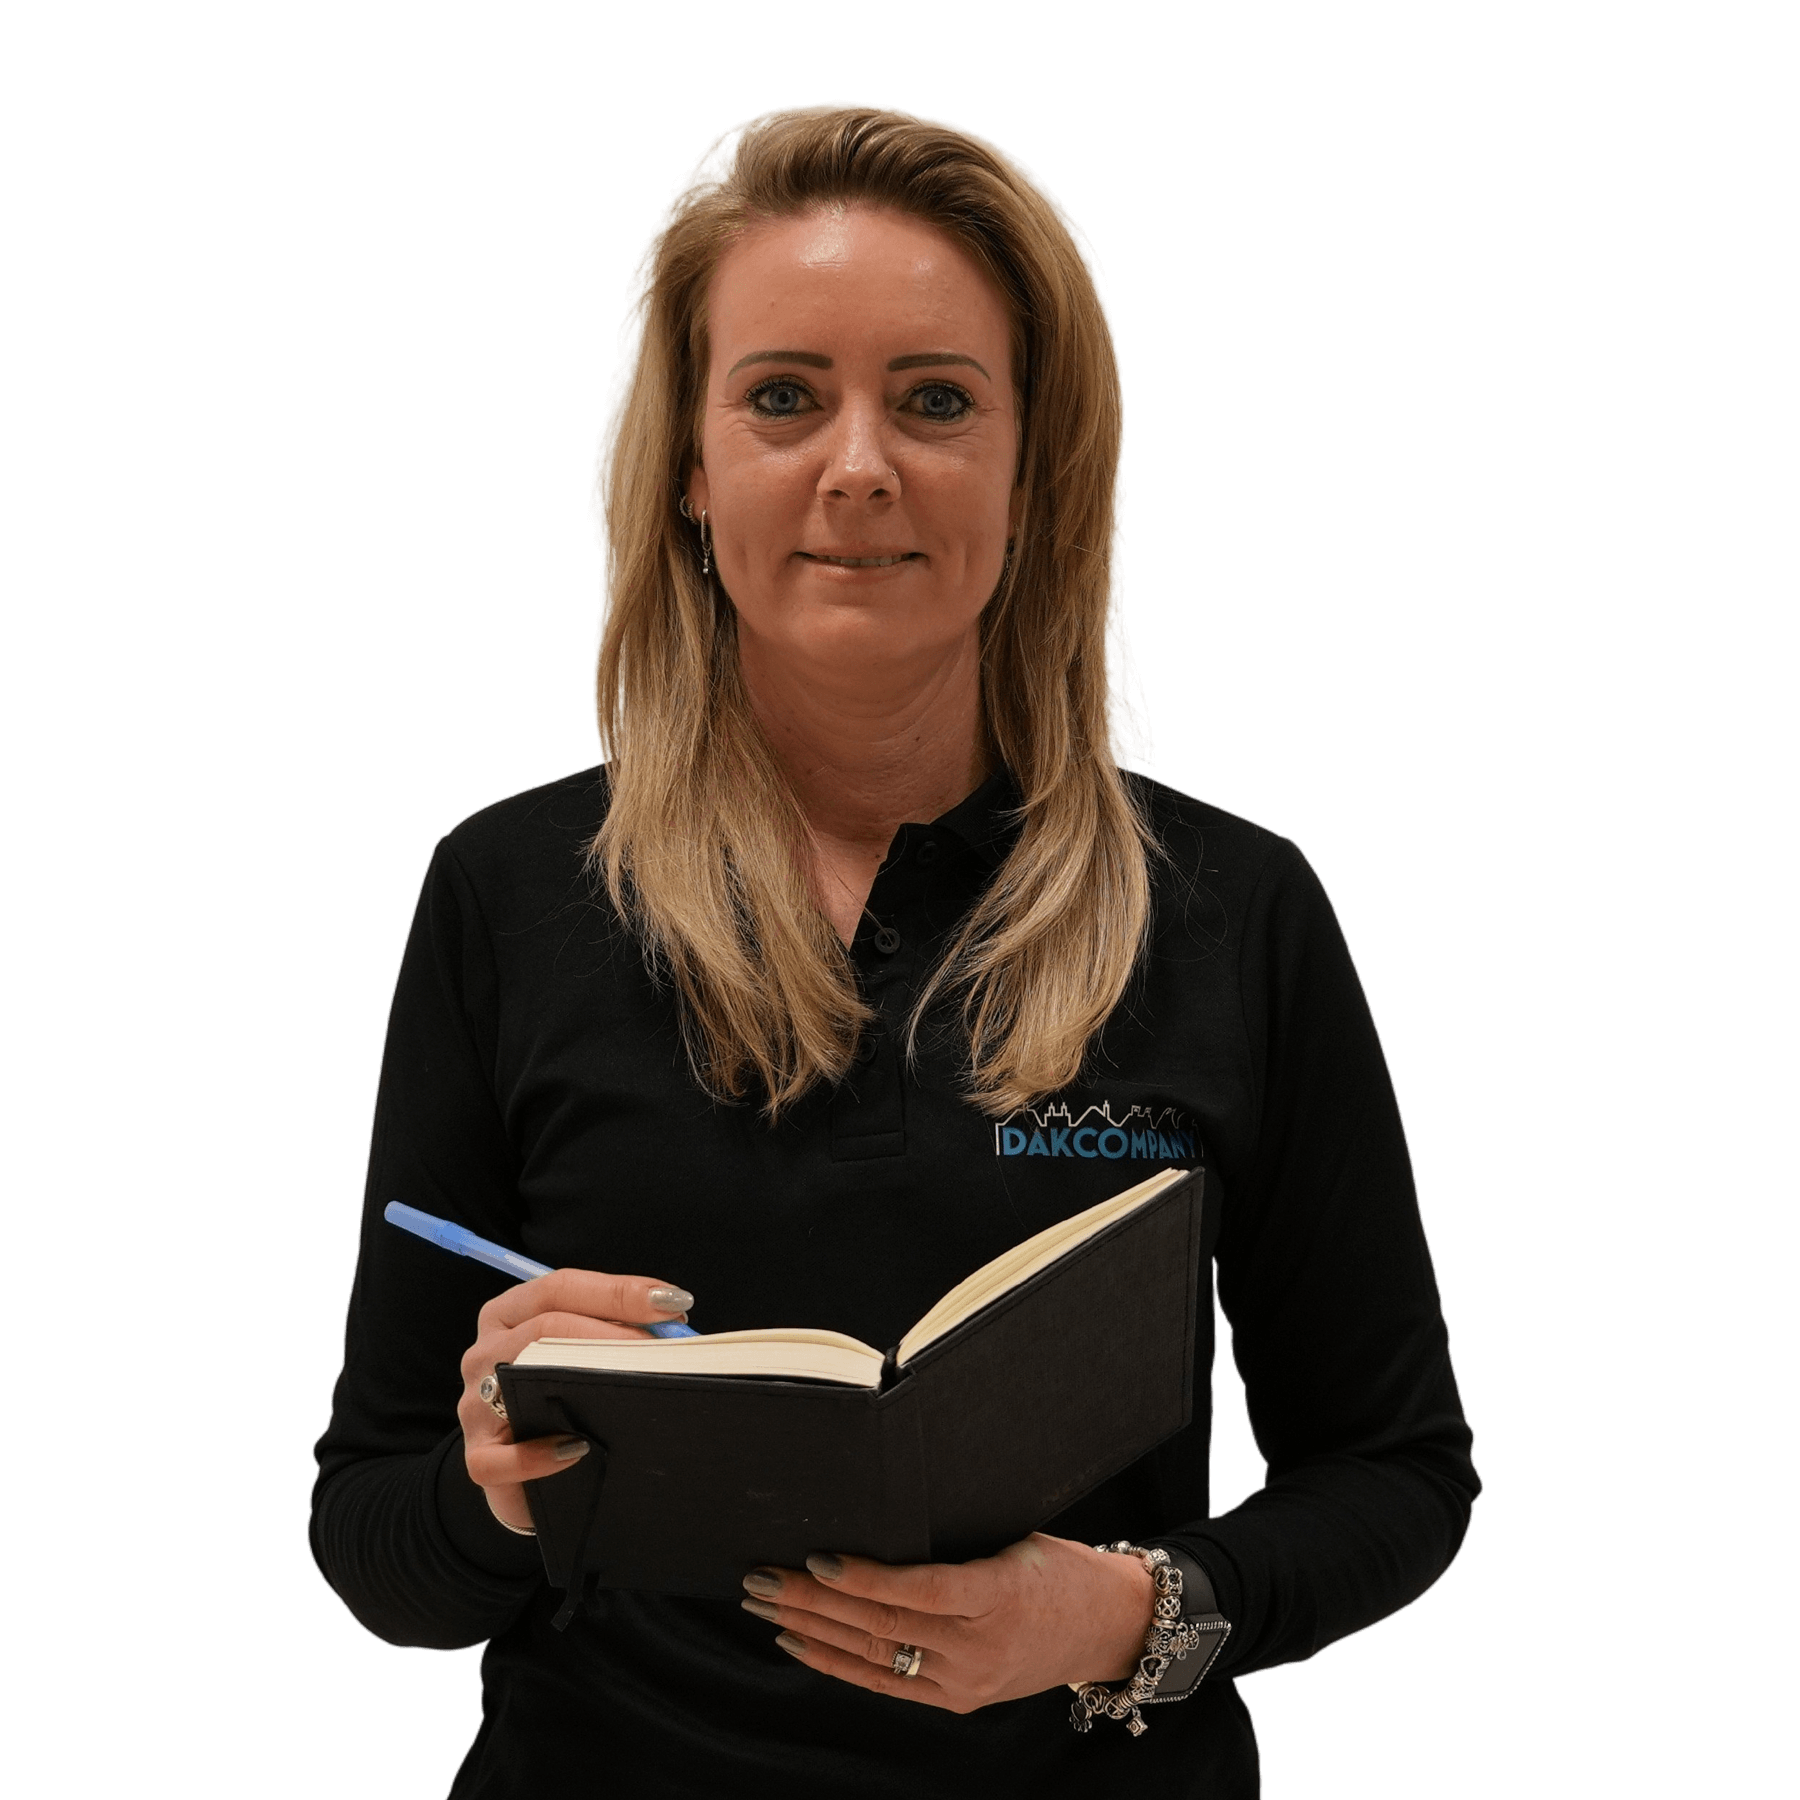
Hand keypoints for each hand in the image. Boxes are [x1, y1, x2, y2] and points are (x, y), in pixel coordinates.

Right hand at [458, 1268, 691, 1532]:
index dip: (619, 1291)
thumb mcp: (578, 1351)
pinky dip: (539, 1456)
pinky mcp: (479, 1458)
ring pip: (522, 1380)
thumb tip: (674, 1321)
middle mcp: (486, 1351)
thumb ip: (612, 1331)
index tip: (672, 1303)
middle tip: (666, 1352)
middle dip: (614, 1335)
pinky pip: (501, 1458)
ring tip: (636, 1390)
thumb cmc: (559, 1396)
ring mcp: (475, 1405)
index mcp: (509, 1313)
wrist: (522, 1468)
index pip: (560, 1287)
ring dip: (584, 1383)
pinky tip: (579, 1450)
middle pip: (545, 1327)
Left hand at [739, 1532, 1155, 1713]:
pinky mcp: (958, 1700)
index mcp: (1000, 1594)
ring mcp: (967, 1681)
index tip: (817, 1559)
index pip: (920, 1591)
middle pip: (883, 1625)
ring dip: (810, 1629)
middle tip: (759, 1576)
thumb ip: (952, 1540)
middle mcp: (980, 1647)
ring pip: (875, 1655)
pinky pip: (885, 1682)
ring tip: (762, 1603)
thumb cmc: (1059, 1566)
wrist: (1106, 1627)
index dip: (865, 1579)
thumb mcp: (1015, 1537)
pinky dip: (836, 1662)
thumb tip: (874, 1513)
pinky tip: (797, 1641)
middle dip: (812, 1601)